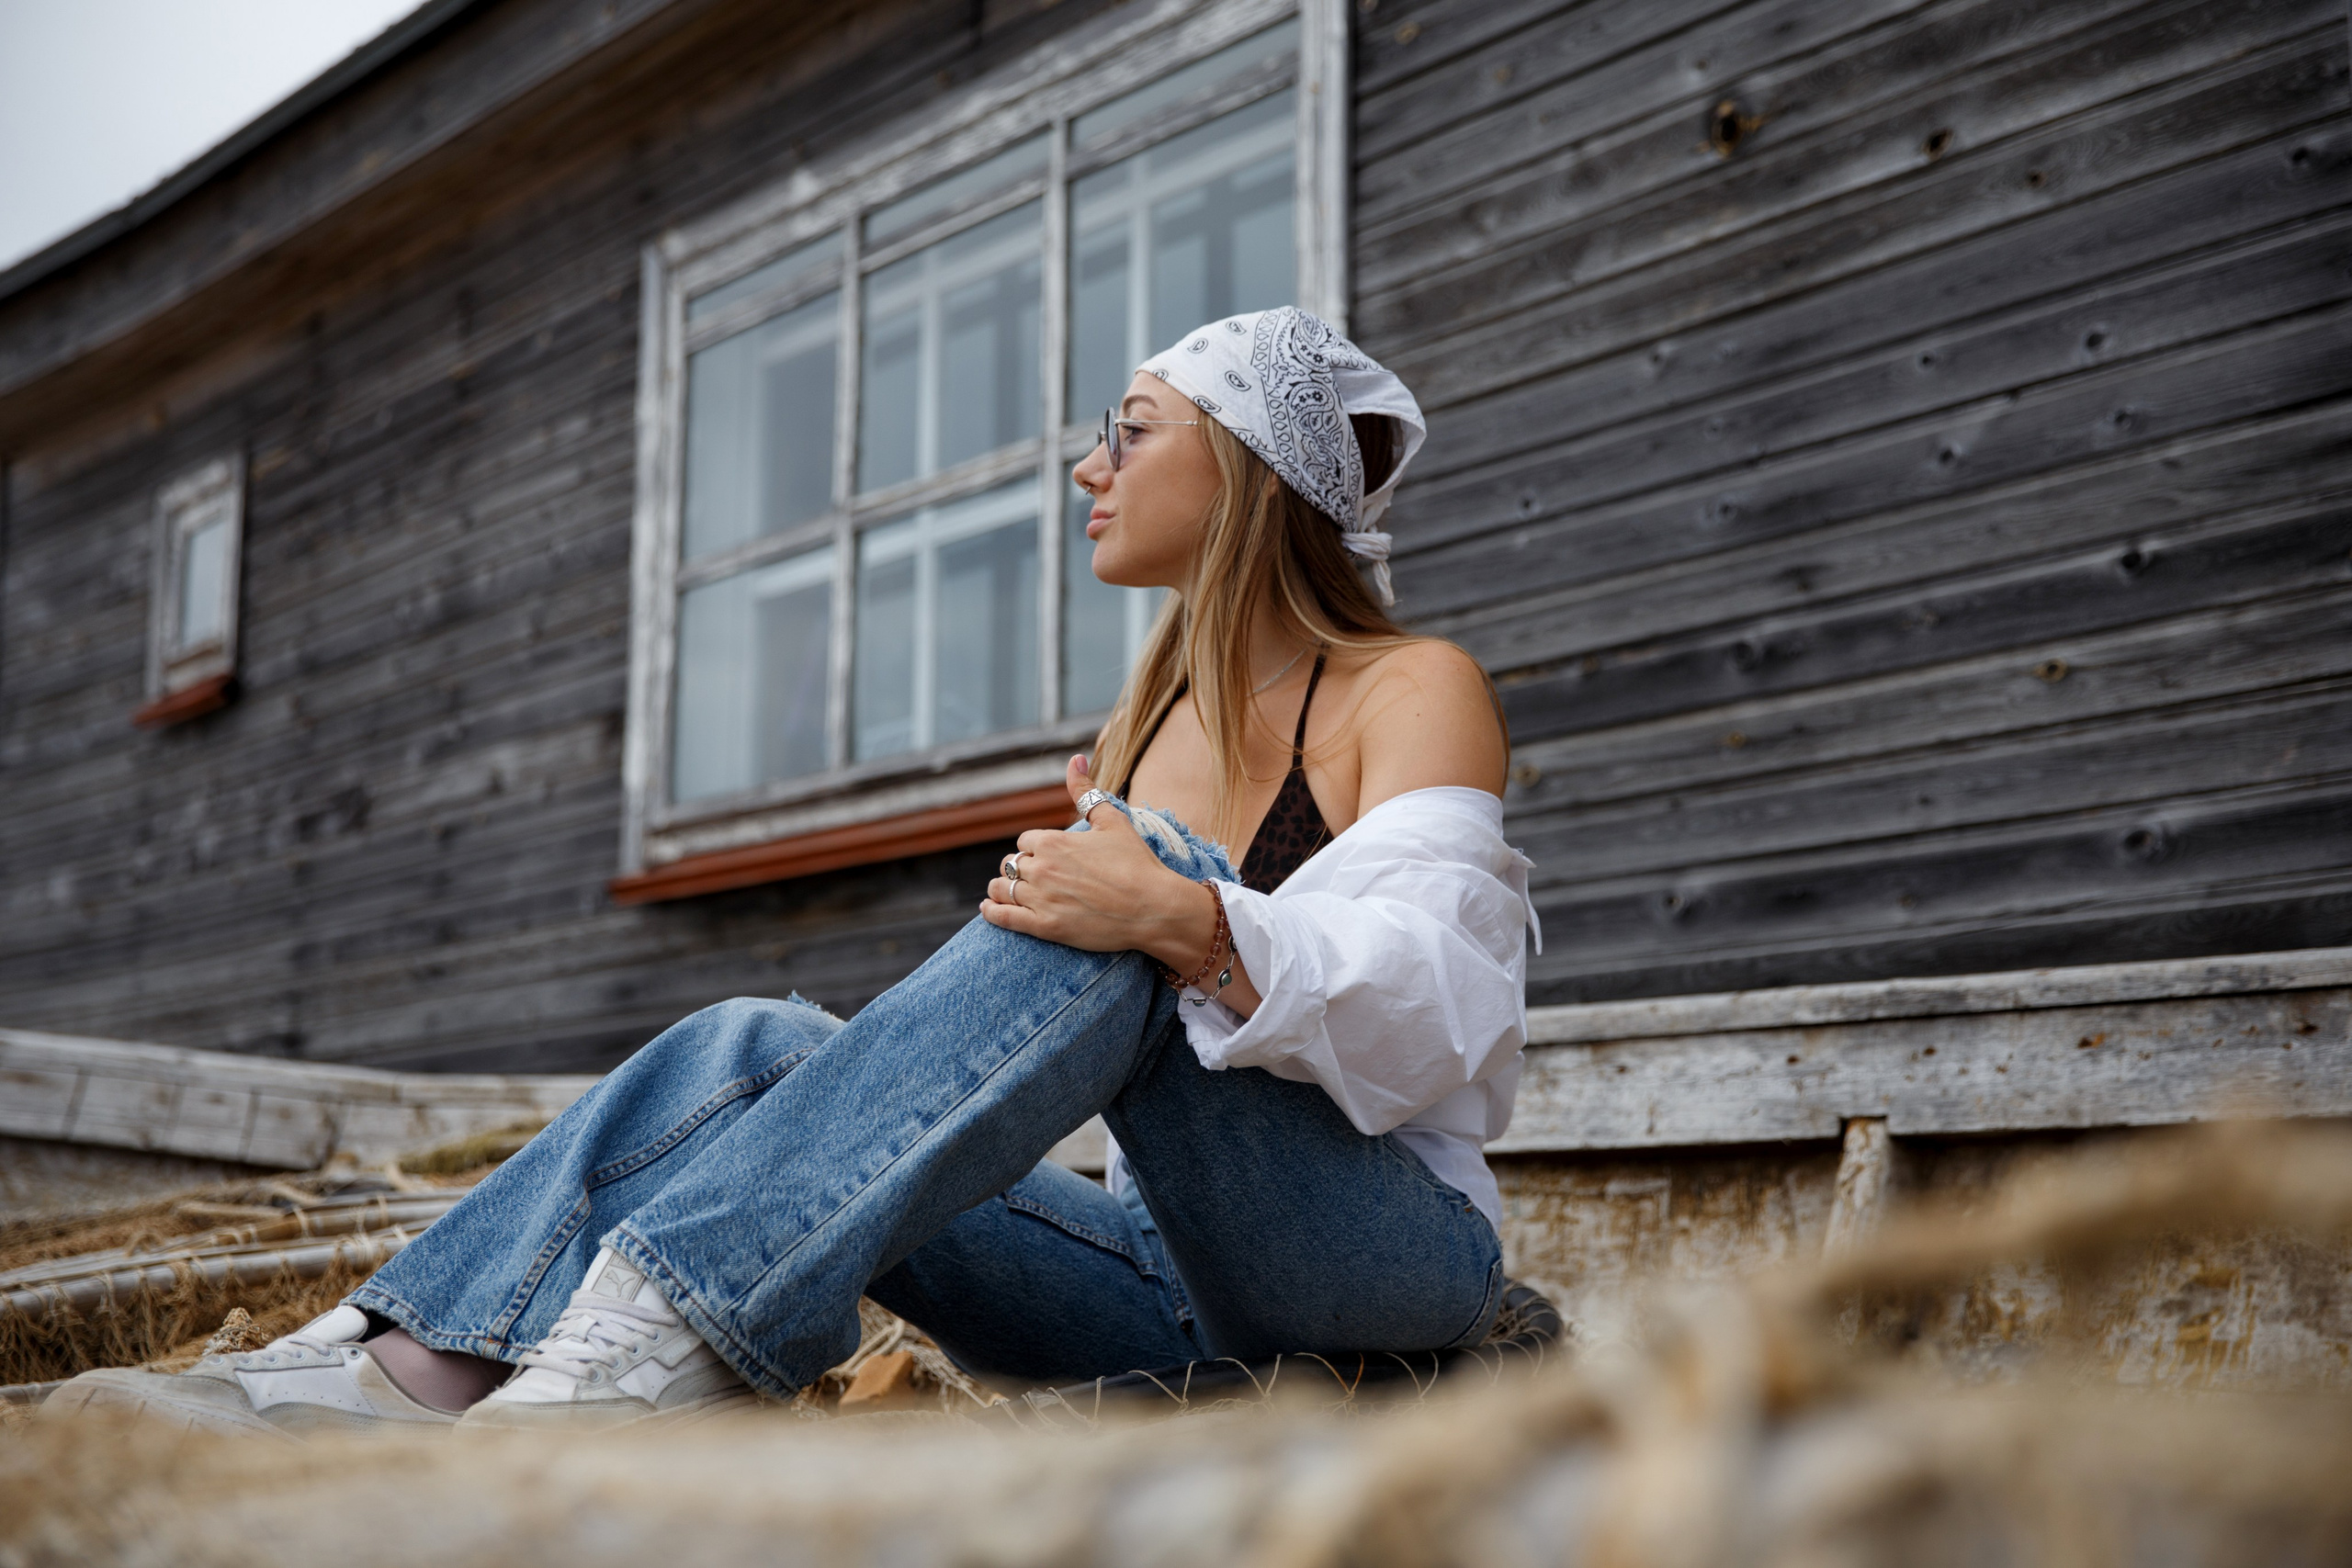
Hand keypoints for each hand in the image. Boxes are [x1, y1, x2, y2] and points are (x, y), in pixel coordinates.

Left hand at [980, 756, 1217, 972]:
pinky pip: (1003, 918)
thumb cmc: (1137, 863)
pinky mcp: (1044, 927)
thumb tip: (1075, 758)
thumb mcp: (1113, 821)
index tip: (1046, 855)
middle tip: (1033, 876)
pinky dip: (991, 911)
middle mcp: (1042, 868)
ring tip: (1005, 891)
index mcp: (1054, 841)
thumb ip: (1086, 791)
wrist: (1153, 908)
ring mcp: (1041, 899)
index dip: (1035, 847)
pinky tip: (987, 908)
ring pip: (1002, 889)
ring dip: (1002, 888)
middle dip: (1020, 868)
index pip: (1025, 841)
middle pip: (1011, 864)